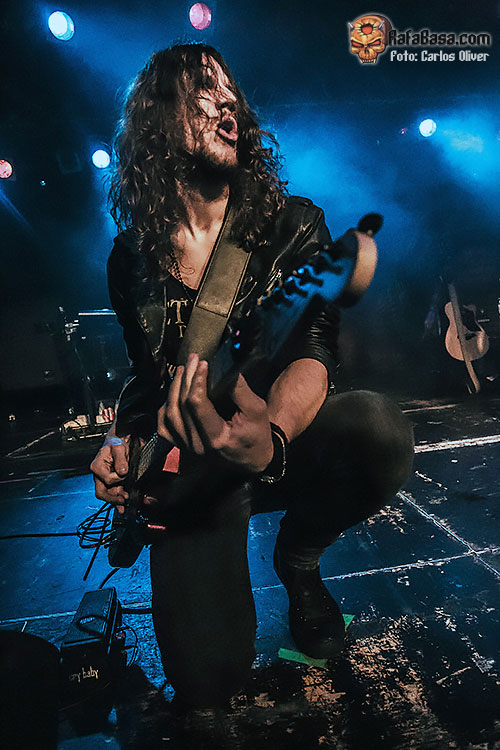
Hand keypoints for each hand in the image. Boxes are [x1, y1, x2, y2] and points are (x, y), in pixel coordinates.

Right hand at [90, 435, 129, 513]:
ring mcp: (104, 479)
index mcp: (97, 467)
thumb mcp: (119, 448)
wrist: (118, 441)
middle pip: (101, 492)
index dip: (117, 479)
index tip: (125, 473)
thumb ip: (120, 460)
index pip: (107, 480)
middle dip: (112, 499)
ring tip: (123, 507)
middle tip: (122, 502)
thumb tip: (122, 472)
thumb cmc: (116, 443)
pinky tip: (122, 505)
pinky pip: (112, 492)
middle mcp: (98, 474)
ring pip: (107, 494)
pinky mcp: (111, 481)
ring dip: (116, 501)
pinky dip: (117, 499)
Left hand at [157, 353, 273, 472]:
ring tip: (182, 370)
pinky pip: (164, 427)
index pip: (197, 405)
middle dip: (186, 378)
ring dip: (173, 389)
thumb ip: (240, 390)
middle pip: (181, 406)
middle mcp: (198, 445)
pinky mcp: (183, 447)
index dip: (197, 380)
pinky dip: (165, 408)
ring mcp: (188, 448)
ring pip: (169, 415)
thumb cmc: (256, 435)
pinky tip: (173, 394)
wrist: (253, 459)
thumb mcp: (256, 410)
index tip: (203, 364)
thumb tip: (224, 369)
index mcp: (217, 438)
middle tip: (192, 360)